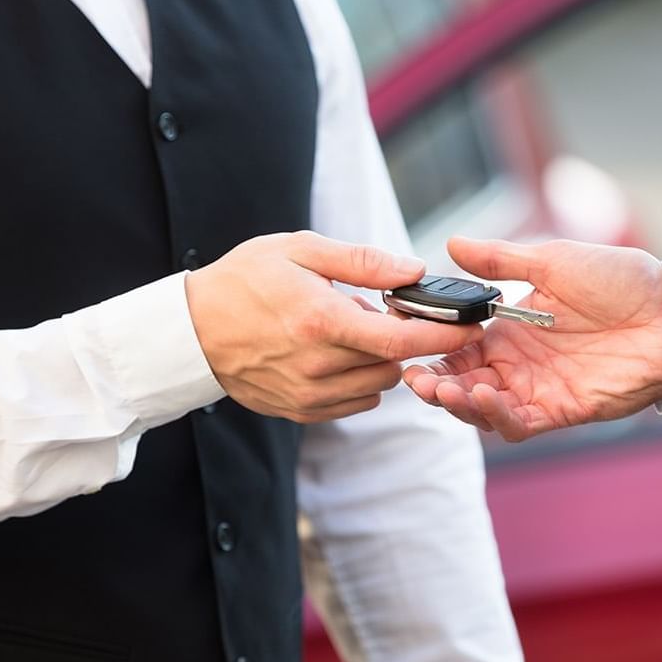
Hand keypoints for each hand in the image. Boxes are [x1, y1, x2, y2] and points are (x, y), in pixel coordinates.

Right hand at [186, 231, 482, 422]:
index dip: (444, 335)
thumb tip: (415, 269)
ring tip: (350, 330)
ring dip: (380, 360)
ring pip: (379, 385)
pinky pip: (355, 402)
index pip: (401, 340)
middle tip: (384, 311)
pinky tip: (336, 353)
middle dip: (404, 339)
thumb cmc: (243, 281)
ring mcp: (309, 394)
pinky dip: (360, 380)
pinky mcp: (300, 411)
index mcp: (320, 321)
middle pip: (395, 364)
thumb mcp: (298, 250)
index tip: (472, 324)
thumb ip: (362, 261)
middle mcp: (318, 366)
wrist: (189, 331)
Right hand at [404, 237, 661, 440]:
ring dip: (457, 402)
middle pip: (461, 382)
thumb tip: (451, 243)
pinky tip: (482, 397)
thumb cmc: (621, 281)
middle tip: (415, 376)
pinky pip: (517, 424)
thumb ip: (500, 260)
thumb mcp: (553, 260)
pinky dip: (494, 416)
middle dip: (433, 383)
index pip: (457, 346)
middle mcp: (518, 363)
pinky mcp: (560, 411)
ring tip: (439, 390)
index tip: (409, 339)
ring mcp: (537, 389)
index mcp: (510, 328)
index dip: (431, 348)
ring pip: (481, 408)